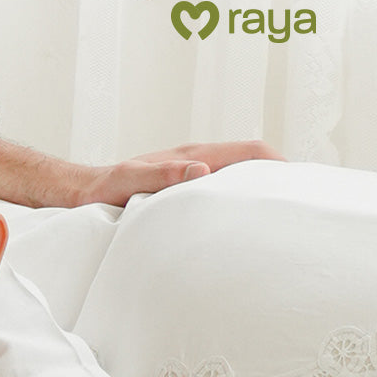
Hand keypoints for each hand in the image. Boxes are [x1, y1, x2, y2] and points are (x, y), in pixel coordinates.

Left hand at [74, 139, 283, 205]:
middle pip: (250, 164)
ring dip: (254, 192)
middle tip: (293, 206)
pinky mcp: (181, 191)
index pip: (249, 152)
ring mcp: (189, 176)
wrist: (80, 192)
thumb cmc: (101, 188)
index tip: (295, 185)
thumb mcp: (128, 181)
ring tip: (272, 218)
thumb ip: (162, 176)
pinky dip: (233, 203)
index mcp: (192, 157)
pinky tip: (236, 224)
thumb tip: (202, 172)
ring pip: (235, 179)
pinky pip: (217, 193)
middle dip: (275, 179)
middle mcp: (196, 163)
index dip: (277, 165)